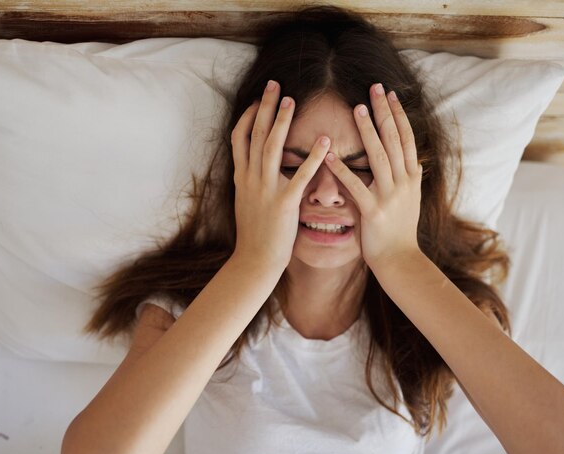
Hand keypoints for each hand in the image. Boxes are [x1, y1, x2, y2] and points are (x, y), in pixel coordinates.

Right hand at [231, 80, 329, 270]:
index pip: (239, 138)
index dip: (247, 115)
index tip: (256, 99)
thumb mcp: (247, 202)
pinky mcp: (283, 203)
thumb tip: (256, 167)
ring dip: (281, 120)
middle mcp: (250, 178)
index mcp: (241, 177)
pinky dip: (312, 157)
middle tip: (274, 83)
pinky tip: (325, 142)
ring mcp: (265, 189)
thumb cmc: (255, 234)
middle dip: (263, 106)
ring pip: (270, 147)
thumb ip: (252, 181)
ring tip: (291, 100)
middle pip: (254, 134)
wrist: (254, 261)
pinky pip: (300, 175)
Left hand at [325, 84, 422, 268]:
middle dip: (384, 112)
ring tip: (357, 109)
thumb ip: (408, 178)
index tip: (390, 93)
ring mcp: (390, 196)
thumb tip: (413, 160)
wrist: (400, 260)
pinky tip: (330, 154)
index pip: (407, 138)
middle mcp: (404, 182)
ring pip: (380, 156)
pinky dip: (342, 169)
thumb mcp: (410, 200)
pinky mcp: (374, 212)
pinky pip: (356, 186)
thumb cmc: (400, 231)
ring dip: (368, 131)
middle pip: (395, 140)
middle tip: (375, 88)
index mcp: (412, 178)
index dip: (398, 114)